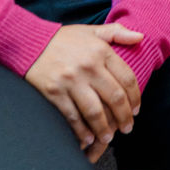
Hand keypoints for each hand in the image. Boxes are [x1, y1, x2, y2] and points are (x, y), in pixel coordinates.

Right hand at [25, 23, 143, 162]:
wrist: (28, 42)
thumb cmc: (63, 39)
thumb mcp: (92, 31)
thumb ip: (117, 33)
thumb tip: (141, 37)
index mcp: (101, 51)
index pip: (127, 78)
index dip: (136, 97)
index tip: (137, 109)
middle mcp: (88, 66)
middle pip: (115, 98)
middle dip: (124, 117)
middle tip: (127, 128)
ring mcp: (70, 81)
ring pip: (95, 111)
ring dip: (105, 129)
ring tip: (109, 137)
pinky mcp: (54, 93)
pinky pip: (72, 116)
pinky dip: (81, 131)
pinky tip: (88, 138)